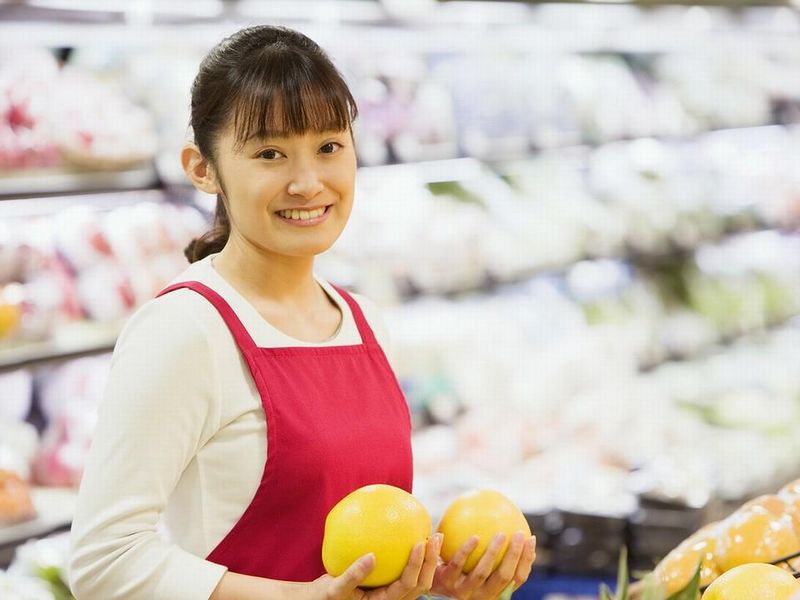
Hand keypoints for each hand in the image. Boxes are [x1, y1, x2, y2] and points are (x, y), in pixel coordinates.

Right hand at [308, 533, 441, 599]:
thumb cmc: (325, 597)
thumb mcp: (334, 589)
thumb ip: (353, 575)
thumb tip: (371, 557)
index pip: (406, 585)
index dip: (417, 565)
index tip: (419, 542)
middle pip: (420, 584)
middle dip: (432, 561)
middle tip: (436, 536)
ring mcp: (392, 593)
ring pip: (418, 578)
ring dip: (429, 559)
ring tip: (434, 535)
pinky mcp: (389, 584)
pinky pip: (405, 570)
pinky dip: (414, 556)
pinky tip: (412, 533)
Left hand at [430, 531, 535, 598]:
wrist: (428, 576)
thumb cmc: (459, 567)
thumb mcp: (478, 563)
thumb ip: (493, 553)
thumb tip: (514, 528)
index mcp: (494, 590)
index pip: (517, 578)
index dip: (526, 560)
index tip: (531, 538)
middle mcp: (482, 595)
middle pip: (503, 577)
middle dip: (514, 556)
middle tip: (519, 534)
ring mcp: (464, 591)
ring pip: (482, 573)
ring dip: (493, 553)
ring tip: (500, 534)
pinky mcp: (447, 583)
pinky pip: (458, 564)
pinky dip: (467, 551)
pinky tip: (474, 537)